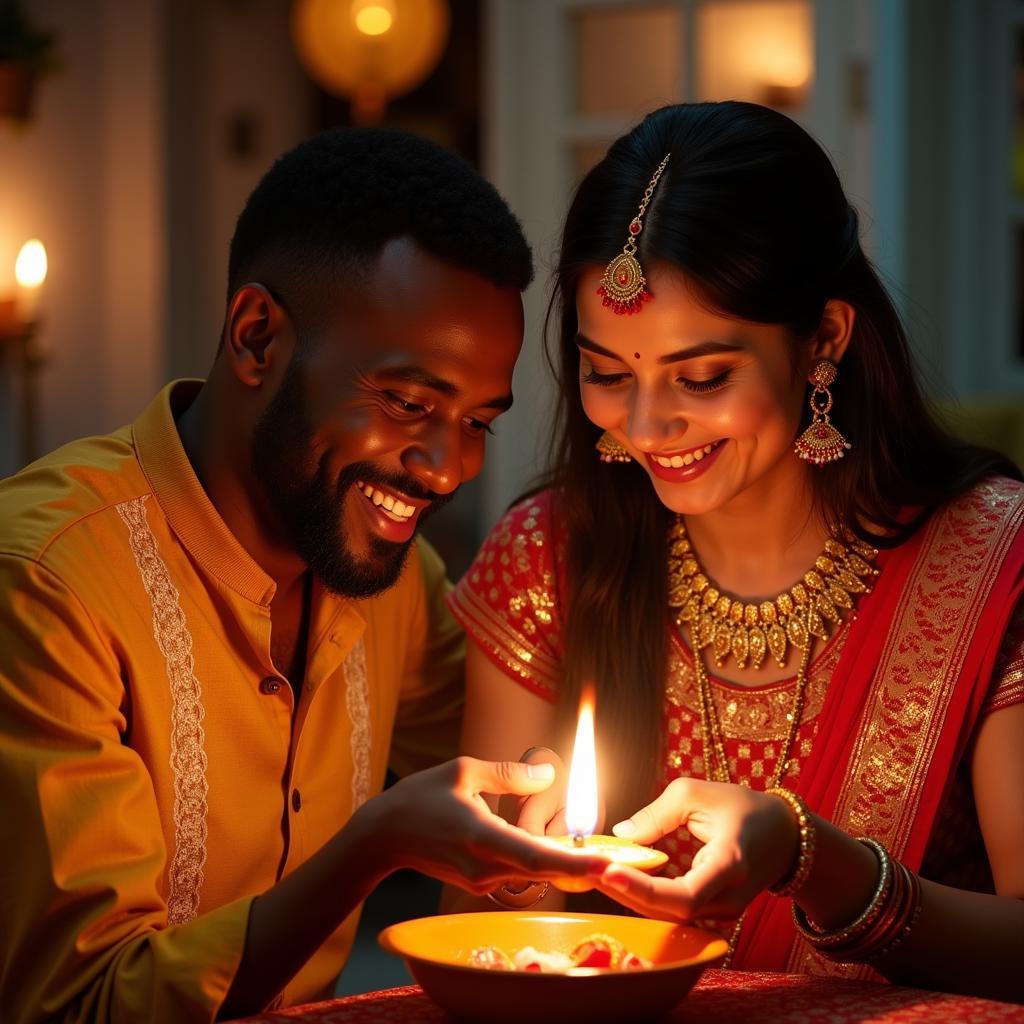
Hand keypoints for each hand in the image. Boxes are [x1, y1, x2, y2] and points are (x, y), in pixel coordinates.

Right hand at [353, 756, 609, 893]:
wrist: (382, 837)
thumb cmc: (420, 797)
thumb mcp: (463, 771)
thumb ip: (509, 775)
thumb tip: (549, 775)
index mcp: (483, 837)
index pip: (538, 856)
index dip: (576, 862)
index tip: (609, 864)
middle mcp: (486, 867)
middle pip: (547, 871)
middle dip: (585, 866)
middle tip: (625, 860)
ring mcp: (483, 880)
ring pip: (536, 873)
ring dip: (567, 864)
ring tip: (604, 854)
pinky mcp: (480, 882)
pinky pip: (521, 872)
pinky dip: (545, 862)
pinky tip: (564, 849)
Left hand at [592, 777, 798, 921]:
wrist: (783, 836)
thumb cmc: (740, 808)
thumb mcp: (696, 794)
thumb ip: (657, 814)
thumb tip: (622, 835)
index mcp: (730, 865)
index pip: (683, 895)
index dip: (643, 890)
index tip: (608, 871)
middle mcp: (727, 899)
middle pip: (668, 911)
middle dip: (623, 891)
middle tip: (585, 867)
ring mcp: (722, 912)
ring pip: (667, 915)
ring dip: (628, 895)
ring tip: (592, 870)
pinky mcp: (712, 913)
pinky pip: (672, 910)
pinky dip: (642, 895)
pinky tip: (616, 877)